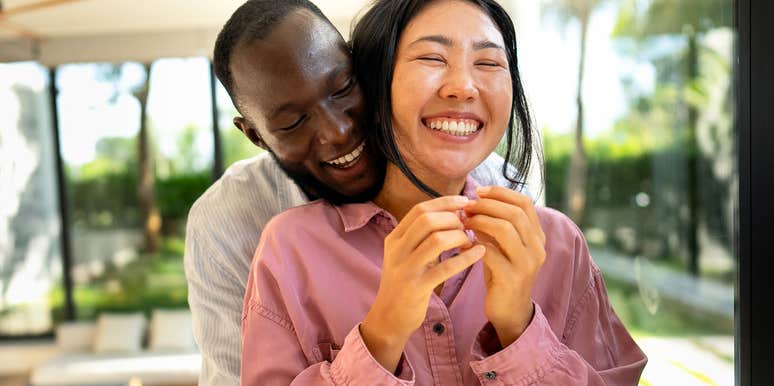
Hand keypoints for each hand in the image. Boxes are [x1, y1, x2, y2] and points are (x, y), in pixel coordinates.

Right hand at [361, 196, 485, 371]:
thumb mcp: (407, 255)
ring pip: (437, 240)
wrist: (388, 317)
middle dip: (453, 219)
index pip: (420, 210)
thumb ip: (423, 236)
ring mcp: (405, 268)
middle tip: (468, 225)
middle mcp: (397, 250)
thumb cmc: (405, 282)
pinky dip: (466, 258)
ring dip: (459, 236)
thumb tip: (453, 213)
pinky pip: (445, 268)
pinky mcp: (416, 287)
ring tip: (471, 240)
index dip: (444, 202)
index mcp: (394, 238)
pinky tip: (479, 254)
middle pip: (427, 220)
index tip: (465, 202)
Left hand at [463, 186, 545, 346]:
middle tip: (466, 206)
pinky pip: (491, 252)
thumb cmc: (502, 273)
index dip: (501, 193)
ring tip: (464, 221)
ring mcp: (527, 263)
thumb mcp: (503, 246)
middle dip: (487, 205)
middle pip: (515, 213)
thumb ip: (497, 224)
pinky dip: (475, 243)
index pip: (524, 203)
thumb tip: (475, 200)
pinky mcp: (513, 278)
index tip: (478, 191)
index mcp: (538, 236)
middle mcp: (538, 247)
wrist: (509, 311)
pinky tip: (463, 242)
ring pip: (505, 229)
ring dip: (480, 221)